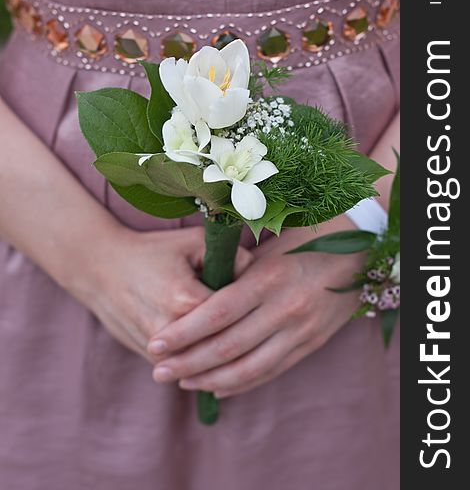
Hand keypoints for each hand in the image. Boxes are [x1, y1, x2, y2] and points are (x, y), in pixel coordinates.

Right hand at [71, 225, 252, 363]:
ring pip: (210, 364)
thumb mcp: (194, 243)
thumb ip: (232, 258)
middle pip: (226, 347)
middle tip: (264, 327)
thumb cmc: (153, 252)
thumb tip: (260, 277)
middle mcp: (173, 333)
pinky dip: (207, 362)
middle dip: (247, 338)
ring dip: (229, 356)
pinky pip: (190, 368)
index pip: (237, 317)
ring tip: (250, 341)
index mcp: (186, 301)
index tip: (264, 304)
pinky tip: (224, 351)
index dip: (255, 310)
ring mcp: (160, 353)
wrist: (102, 271)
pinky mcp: (152, 361)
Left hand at [148, 221, 363, 395]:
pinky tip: (216, 387)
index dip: (184, 333)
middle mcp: (285, 309)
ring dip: (211, 380)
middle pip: (229, 347)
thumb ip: (235, 267)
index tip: (156, 344)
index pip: (217, 313)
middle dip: (189, 363)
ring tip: (182, 382)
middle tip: (159, 371)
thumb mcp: (269, 244)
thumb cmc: (304, 241)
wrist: (358, 256)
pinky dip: (241, 384)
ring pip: (249, 369)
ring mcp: (301, 332)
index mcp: (269, 278)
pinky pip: (271, 372)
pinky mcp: (310, 345)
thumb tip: (192, 288)